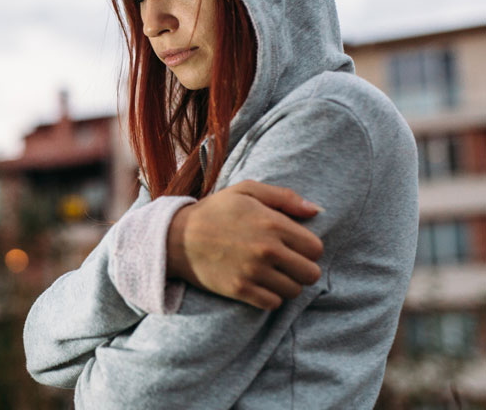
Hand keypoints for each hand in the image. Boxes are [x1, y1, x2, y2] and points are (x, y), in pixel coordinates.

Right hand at [167, 180, 323, 309]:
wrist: (177, 237)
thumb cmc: (215, 210)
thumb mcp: (247, 190)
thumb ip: (284, 197)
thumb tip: (317, 210)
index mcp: (273, 223)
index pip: (316, 248)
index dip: (308, 247)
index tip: (294, 246)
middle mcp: (267, 250)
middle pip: (311, 274)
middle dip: (302, 268)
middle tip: (286, 262)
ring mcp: (254, 272)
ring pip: (294, 291)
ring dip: (286, 283)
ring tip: (271, 272)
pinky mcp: (240, 290)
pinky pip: (273, 303)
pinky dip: (270, 296)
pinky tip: (260, 283)